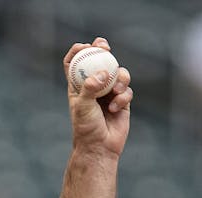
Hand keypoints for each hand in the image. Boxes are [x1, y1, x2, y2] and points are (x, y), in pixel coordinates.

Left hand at [64, 38, 132, 158]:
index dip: (78, 51)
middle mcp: (94, 86)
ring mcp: (109, 92)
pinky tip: (115, 109)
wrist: (100, 147)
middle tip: (105, 47)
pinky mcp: (122, 100)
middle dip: (103, 51)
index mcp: (77, 86)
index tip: (84, 46)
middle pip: (99, 61)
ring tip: (114, 92)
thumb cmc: (86, 128)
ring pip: (119, 73)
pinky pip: (127, 90)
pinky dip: (122, 97)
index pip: (74, 63)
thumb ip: (90, 88)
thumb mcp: (83, 107)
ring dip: (119, 79)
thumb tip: (103, 73)